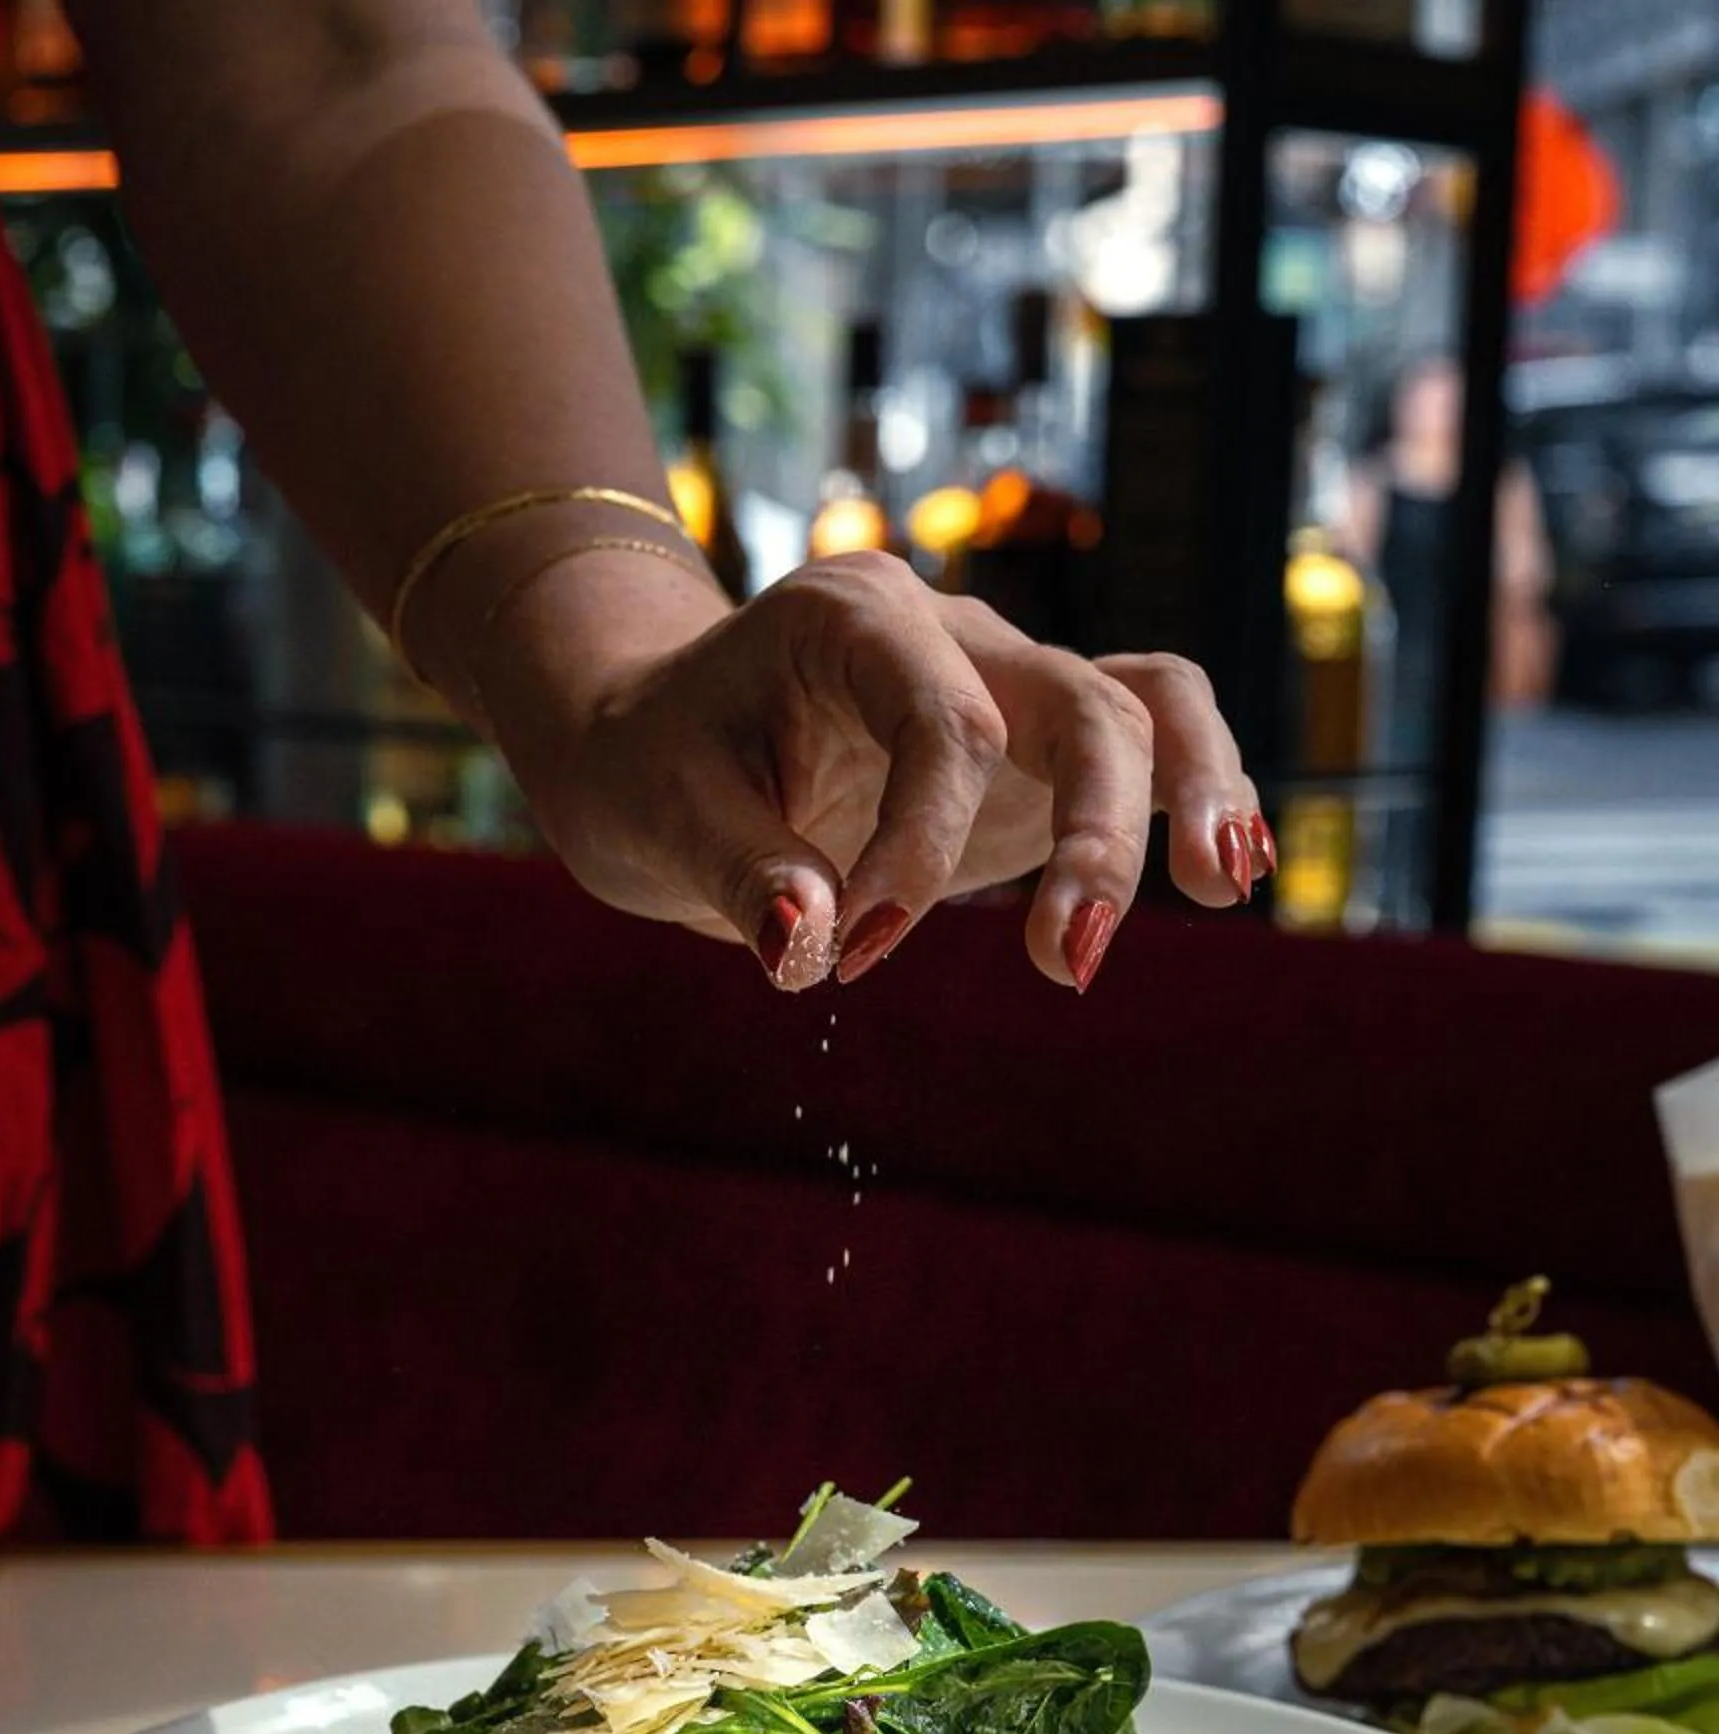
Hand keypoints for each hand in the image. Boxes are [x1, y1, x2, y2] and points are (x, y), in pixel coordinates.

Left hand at [488, 549, 1271, 992]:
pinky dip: (1196, 800)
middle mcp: (953, 633)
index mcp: (852, 617)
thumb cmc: (656, 771)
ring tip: (1222, 890)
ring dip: (1192, 794)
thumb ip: (741, 875)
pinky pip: (1147, 747)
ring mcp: (1006, 684)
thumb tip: (803, 945)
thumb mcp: (662, 821)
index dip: (921, 849)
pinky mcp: (1032, 753)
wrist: (659, 747)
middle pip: (1082, 700)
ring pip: (1147, 702)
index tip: (849, 952)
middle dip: (1093, 833)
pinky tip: (1228, 874)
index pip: (942, 724)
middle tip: (1064, 965)